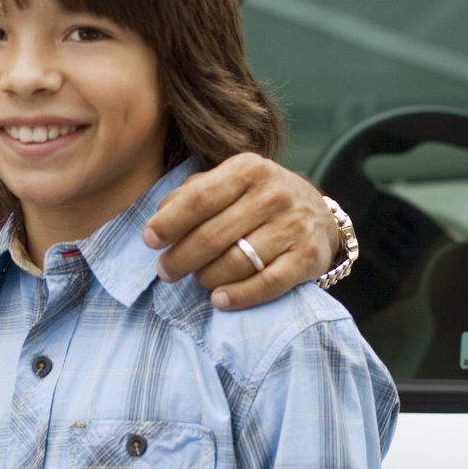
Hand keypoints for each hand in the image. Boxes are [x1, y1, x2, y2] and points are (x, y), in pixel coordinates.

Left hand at [139, 152, 341, 310]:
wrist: (317, 212)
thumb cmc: (256, 198)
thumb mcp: (227, 182)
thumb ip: (191, 194)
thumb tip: (159, 220)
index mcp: (248, 169)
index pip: (200, 197)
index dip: (170, 222)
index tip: (149, 240)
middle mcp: (274, 194)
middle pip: (214, 235)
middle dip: (181, 258)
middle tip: (166, 271)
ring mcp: (294, 226)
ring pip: (237, 261)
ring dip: (207, 277)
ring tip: (197, 280)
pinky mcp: (310, 257)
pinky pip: (268, 284)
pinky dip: (239, 296)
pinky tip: (219, 299)